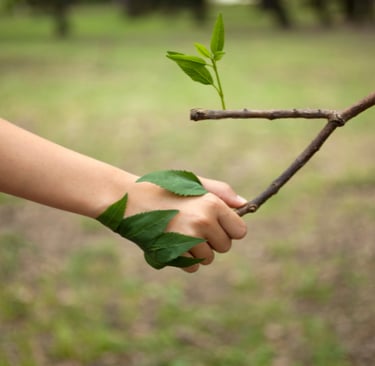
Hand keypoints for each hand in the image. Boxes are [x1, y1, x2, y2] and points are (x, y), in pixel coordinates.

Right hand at [126, 177, 246, 272]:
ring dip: (198, 250)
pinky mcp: (174, 253)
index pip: (240, 231)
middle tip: (193, 225)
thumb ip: (222, 192)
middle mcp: (203, 222)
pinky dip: (184, 259)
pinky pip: (192, 266)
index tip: (217, 224)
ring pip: (208, 258)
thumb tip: (245, 205)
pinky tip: (172, 242)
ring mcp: (188, 239)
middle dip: (213, 240)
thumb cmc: (165, 189)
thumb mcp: (194, 184)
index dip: (229, 229)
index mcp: (212, 204)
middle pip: (225, 246)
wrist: (130, 199)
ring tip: (180, 232)